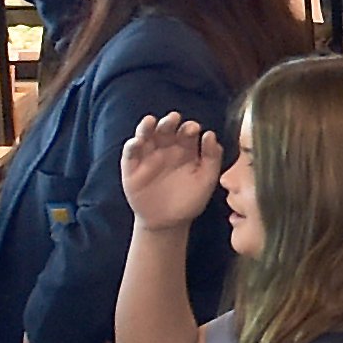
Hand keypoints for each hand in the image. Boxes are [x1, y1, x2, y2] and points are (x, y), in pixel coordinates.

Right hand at [118, 113, 225, 234]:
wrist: (168, 223)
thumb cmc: (190, 200)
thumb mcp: (206, 180)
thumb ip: (212, 158)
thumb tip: (211, 135)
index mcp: (185, 149)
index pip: (186, 132)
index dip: (189, 128)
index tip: (194, 128)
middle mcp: (166, 148)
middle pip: (166, 129)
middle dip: (169, 122)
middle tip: (174, 118)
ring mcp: (148, 156)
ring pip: (146, 135)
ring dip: (147, 127)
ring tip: (151, 122)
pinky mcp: (132, 168)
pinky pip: (130, 153)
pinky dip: (132, 145)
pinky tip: (137, 142)